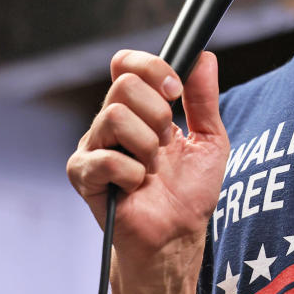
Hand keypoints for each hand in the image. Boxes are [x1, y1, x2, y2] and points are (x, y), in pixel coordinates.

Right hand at [66, 49, 227, 264]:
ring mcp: (93, 147)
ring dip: (146, 145)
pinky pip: (105, 158)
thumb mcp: (209, 139)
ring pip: (114, 115)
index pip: (126, 64)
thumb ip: (204, 98)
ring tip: (152, 168)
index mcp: (138, 109)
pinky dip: (133, 174)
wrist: (178, 236)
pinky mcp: (83, 175)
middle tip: (165, 143)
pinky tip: (136, 186)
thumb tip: (204, 56)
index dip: (152, 68)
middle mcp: (111, 122)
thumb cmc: (191, 192)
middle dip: (157, 113)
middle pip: (123, 84)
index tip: (176, 91)